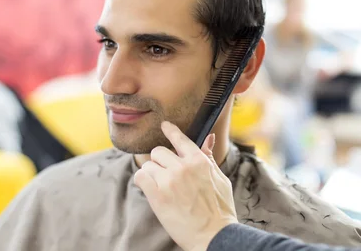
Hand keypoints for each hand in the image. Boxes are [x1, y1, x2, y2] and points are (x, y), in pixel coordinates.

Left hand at [134, 121, 237, 250]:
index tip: (164, 126)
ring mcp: (169, 181)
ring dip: (152, 173)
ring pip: (148, 164)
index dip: (170, 130)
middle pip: (159, 151)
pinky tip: (150, 189)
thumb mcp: (220, 179)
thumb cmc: (220, 210)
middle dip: (160, 161)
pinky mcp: (157, 196)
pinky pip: (140, 177)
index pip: (179, 138)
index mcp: (199, 161)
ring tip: (161, 186)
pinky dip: (142, 181)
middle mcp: (182, 167)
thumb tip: (209, 138)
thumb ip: (209, 158)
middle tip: (166, 174)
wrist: (214, 235)